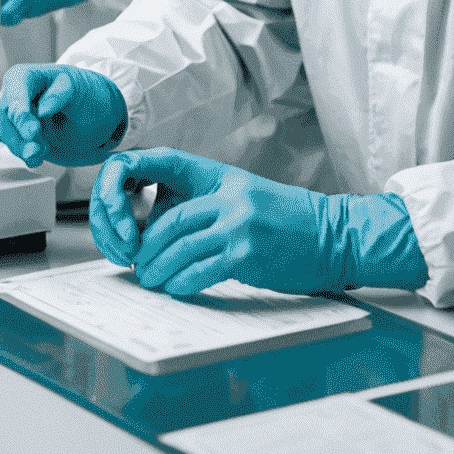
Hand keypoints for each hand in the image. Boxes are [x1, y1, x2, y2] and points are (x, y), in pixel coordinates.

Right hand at [0, 64, 125, 167]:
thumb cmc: (82, 94)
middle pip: (5, 114)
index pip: (15, 92)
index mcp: (25, 76)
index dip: (21, 111)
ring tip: (41, 152)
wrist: (91, 117)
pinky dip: (25, 154)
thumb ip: (60, 94)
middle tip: (37, 145)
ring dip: (21, 146)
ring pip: (4, 133)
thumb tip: (43, 108)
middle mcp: (14, 94)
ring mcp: (14, 116)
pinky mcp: (18, 135)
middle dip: (20, 132)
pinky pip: (13, 147)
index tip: (32, 130)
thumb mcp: (77, 88)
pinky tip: (38, 157)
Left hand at [90, 149, 427, 297]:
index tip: (120, 206)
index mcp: (222, 177)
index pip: (164, 163)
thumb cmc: (287, 220)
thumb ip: (209, 204)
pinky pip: (202, 269)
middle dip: (147, 246)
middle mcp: (228, 196)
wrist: (333, 235)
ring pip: (180, 246)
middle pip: (170, 220)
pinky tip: (175, 289)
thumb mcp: (244, 196)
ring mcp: (238, 223)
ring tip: (149, 281)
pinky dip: (183, 282)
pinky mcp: (248, 252)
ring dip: (159, 268)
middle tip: (136, 263)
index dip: (134, 179)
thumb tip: (166, 229)